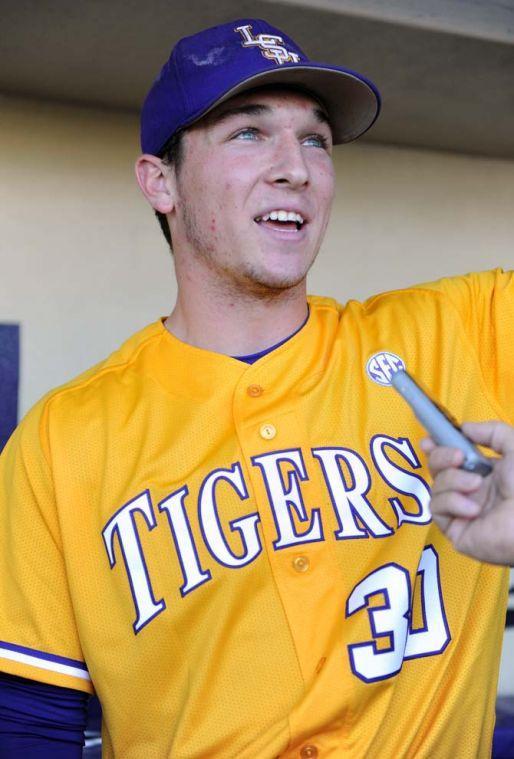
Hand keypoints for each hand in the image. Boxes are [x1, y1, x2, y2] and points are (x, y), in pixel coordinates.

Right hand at [421, 421, 513, 564]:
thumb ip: (492, 432)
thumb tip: (465, 428)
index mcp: (486, 474)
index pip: (452, 459)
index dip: (437, 448)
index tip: (429, 440)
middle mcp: (472, 491)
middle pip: (437, 470)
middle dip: (440, 457)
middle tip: (457, 457)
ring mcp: (463, 510)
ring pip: (436, 487)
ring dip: (452, 480)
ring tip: (476, 485)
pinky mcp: (456, 529)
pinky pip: (437, 509)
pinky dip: (452, 502)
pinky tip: (473, 509)